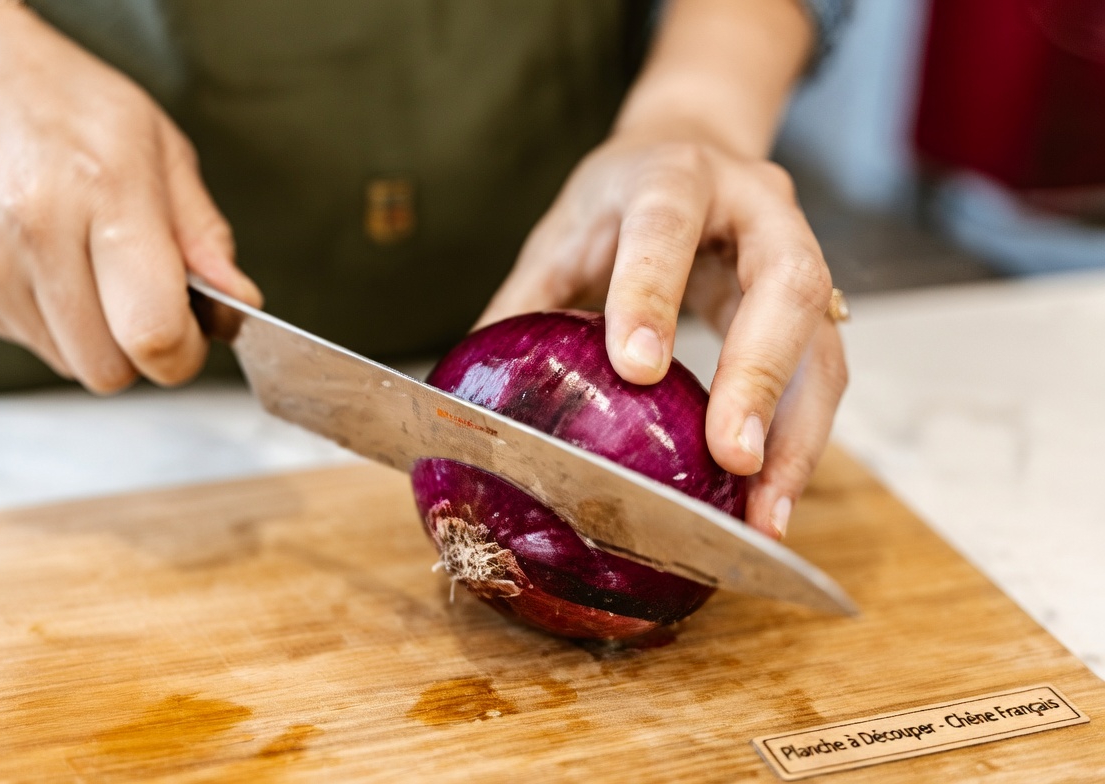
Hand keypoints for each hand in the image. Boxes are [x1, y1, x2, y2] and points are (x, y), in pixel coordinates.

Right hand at [0, 6, 260, 392]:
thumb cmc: (65, 102)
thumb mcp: (158, 148)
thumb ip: (202, 235)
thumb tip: (236, 302)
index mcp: (104, 190)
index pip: (153, 333)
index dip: (184, 350)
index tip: (191, 330)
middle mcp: (35, 230)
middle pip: (109, 368)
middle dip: (139, 350)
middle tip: (142, 297)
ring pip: (67, 363)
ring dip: (92, 334)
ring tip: (87, 265)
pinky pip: (25, 341)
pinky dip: (48, 319)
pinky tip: (44, 261)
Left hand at [479, 132, 847, 538]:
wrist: (691, 149)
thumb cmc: (618, 199)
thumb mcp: (561, 233)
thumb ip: (524, 301)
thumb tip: (466, 391)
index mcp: (674, 175)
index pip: (665, 223)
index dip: (652, 293)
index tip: (636, 369)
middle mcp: (758, 206)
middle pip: (786, 286)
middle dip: (760, 376)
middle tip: (732, 459)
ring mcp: (800, 253)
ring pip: (822, 344)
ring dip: (797, 436)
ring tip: (766, 517)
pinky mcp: (816, 309)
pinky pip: (822, 378)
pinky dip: (800, 444)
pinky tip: (770, 502)